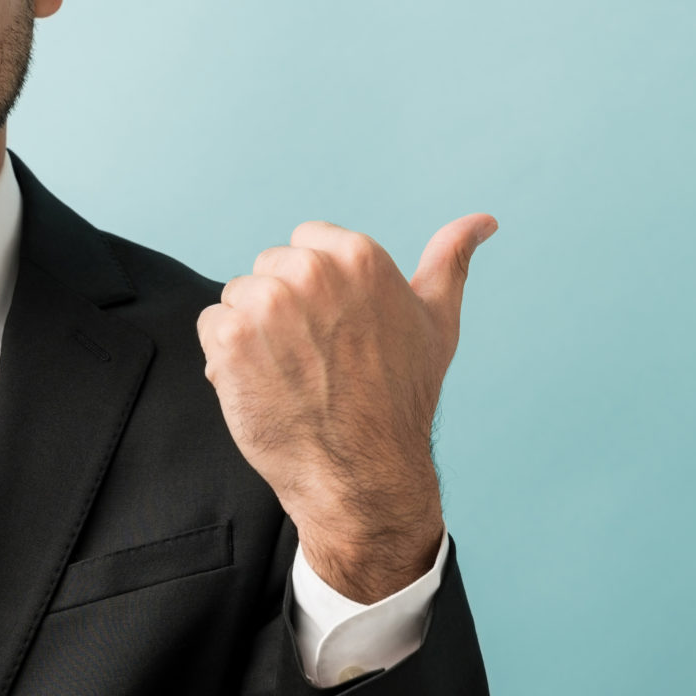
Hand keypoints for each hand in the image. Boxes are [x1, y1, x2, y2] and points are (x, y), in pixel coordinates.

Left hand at [197, 214, 496, 601]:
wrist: (362, 475)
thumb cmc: (401, 400)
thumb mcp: (436, 323)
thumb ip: (450, 262)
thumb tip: (483, 221)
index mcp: (358, 256)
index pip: (305, 242)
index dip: (315, 289)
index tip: (334, 329)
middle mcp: (312, 272)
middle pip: (268, 268)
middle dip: (282, 309)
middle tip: (315, 359)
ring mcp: (268, 305)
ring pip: (238, 298)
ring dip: (252, 334)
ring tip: (290, 375)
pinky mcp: (231, 340)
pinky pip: (211, 328)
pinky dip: (225, 359)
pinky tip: (262, 387)